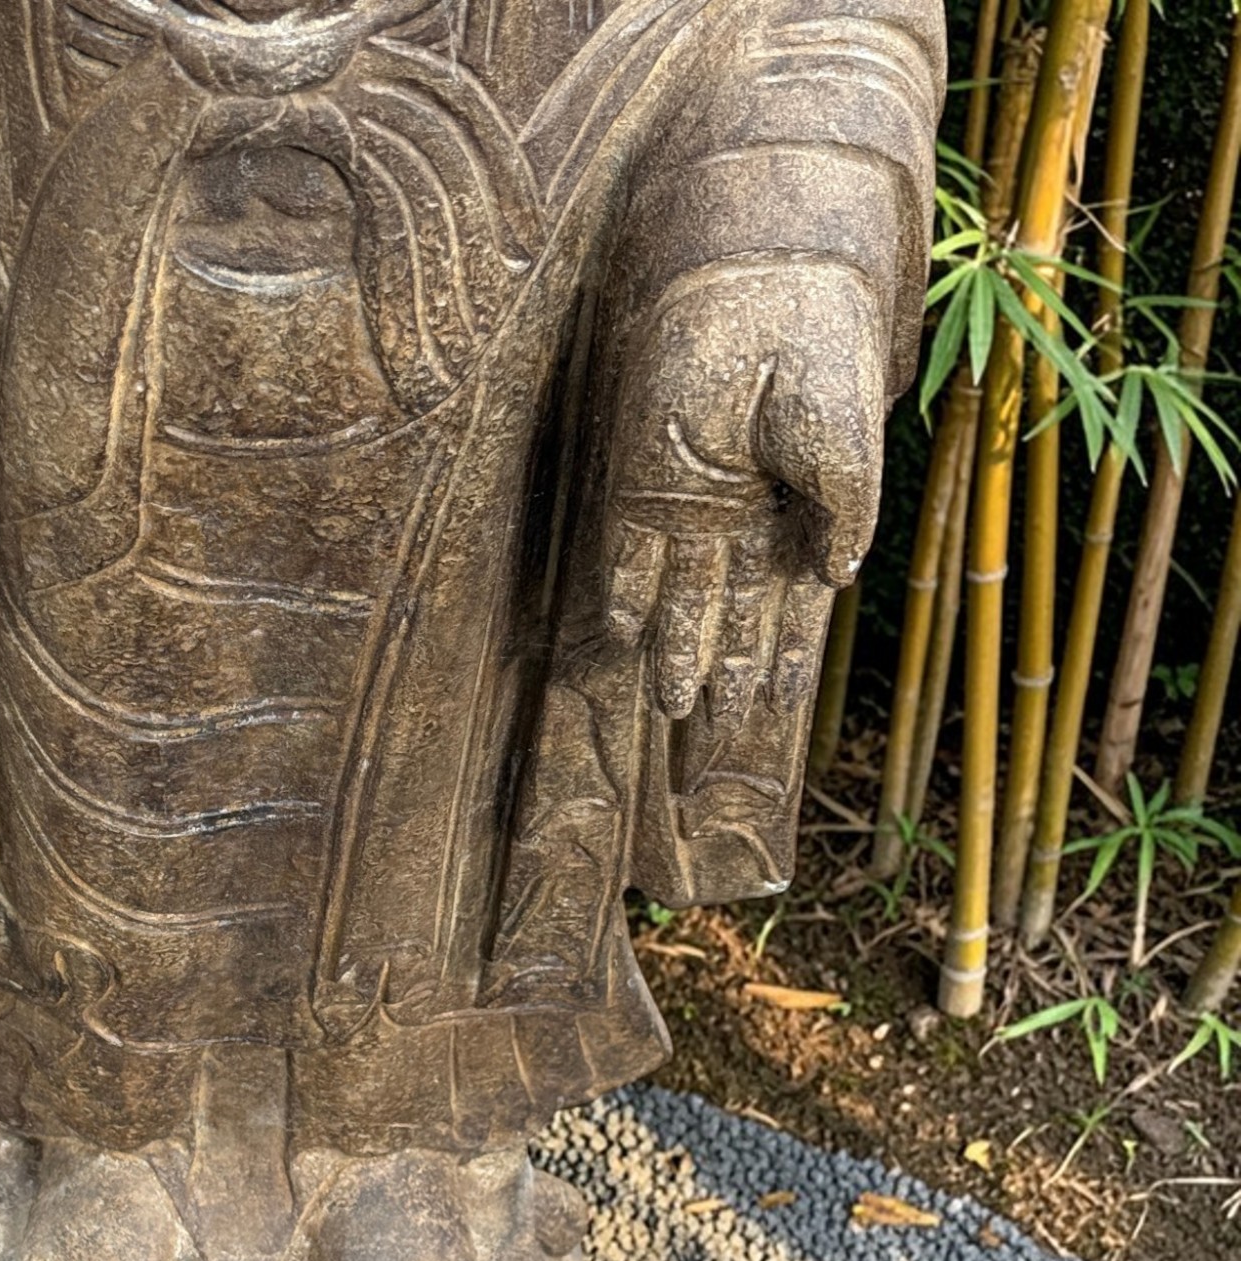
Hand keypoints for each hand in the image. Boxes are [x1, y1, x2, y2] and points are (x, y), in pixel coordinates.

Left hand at [603, 260, 886, 719]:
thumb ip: (846, 519)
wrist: (764, 295)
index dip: (785, 667)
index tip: (777, 718)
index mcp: (800, 517)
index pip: (791, 612)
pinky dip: (629, 597)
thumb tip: (834, 583)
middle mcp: (744, 524)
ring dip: (678, 657)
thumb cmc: (819, 364)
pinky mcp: (643, 483)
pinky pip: (631, 555)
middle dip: (726, 686)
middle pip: (735, 623)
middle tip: (713, 747)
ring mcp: (692, 506)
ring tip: (672, 712)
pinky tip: (626, 640)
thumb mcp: (851, 452)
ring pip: (685, 602)